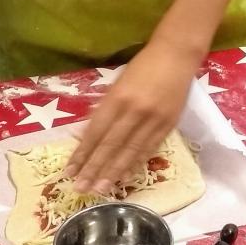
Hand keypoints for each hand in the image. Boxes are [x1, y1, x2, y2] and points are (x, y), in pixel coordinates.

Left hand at [67, 37, 201, 193]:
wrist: (176, 55)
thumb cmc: (142, 66)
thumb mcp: (117, 82)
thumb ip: (104, 108)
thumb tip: (86, 136)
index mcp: (118, 97)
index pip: (95, 132)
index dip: (82, 153)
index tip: (69, 171)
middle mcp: (134, 111)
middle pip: (110, 145)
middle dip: (94, 169)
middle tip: (80, 189)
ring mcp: (153, 119)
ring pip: (130, 152)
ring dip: (113, 172)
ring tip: (99, 190)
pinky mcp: (169, 124)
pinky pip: (149, 149)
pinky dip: (135, 164)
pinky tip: (124, 177)